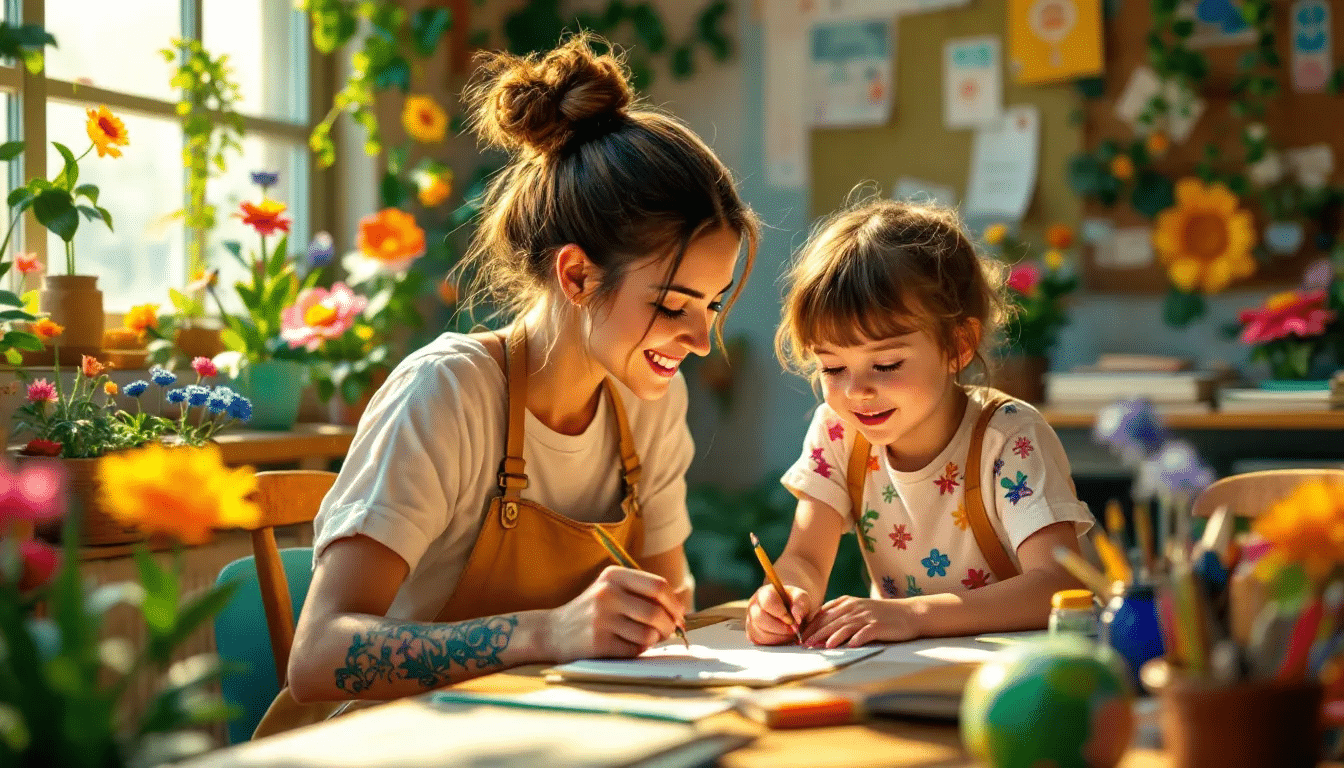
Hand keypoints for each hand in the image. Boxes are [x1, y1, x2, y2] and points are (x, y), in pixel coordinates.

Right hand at [544, 566, 683, 661]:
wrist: (552, 632)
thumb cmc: (592, 612)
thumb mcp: (611, 590)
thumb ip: (642, 594)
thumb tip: (680, 613)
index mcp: (613, 576)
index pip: (658, 586)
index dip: (675, 603)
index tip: (679, 615)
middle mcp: (607, 594)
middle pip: (657, 611)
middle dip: (669, 625)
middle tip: (668, 632)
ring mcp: (601, 619)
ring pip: (648, 634)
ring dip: (653, 640)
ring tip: (644, 638)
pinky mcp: (599, 643)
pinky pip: (634, 650)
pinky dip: (637, 650)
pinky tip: (626, 645)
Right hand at [745, 583, 812, 644]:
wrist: (792, 612)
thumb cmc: (795, 604)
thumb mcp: (803, 599)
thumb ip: (801, 604)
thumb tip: (796, 617)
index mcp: (765, 592)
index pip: (767, 601)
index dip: (780, 613)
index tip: (792, 620)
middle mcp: (754, 605)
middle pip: (759, 618)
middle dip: (780, 627)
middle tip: (793, 629)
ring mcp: (751, 620)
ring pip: (760, 632)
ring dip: (778, 636)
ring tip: (789, 633)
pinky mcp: (752, 634)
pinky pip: (760, 642)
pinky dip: (774, 642)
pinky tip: (782, 636)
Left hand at [801, 595, 918, 647]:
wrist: (909, 613)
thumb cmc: (882, 614)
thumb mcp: (859, 609)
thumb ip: (841, 614)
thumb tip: (821, 626)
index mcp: (848, 603)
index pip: (824, 613)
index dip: (811, 625)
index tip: (800, 636)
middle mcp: (855, 608)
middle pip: (831, 621)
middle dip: (815, 632)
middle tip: (804, 644)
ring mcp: (867, 616)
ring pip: (844, 626)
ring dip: (831, 636)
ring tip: (820, 646)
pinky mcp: (878, 626)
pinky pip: (864, 633)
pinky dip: (855, 639)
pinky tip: (848, 646)